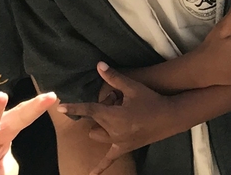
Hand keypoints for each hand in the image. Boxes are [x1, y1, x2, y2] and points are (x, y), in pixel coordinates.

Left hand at [59, 64, 178, 174]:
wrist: (170, 117)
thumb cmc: (151, 100)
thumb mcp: (132, 87)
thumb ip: (114, 78)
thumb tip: (99, 65)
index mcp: (113, 116)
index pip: (89, 110)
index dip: (74, 107)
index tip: (60, 107)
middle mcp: (113, 131)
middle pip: (94, 121)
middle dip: (99, 111)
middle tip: (115, 102)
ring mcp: (118, 141)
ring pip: (98, 135)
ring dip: (100, 126)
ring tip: (115, 116)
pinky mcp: (125, 148)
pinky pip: (109, 160)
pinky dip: (99, 168)